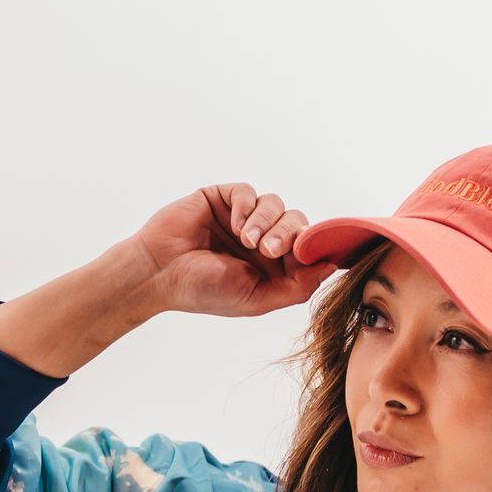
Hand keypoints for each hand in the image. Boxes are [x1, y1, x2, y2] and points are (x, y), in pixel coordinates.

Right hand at [128, 183, 342, 322]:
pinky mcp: (223, 198)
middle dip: (289, 234)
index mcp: (272, 267)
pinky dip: (247, 207)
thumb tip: (332, 267)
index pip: (307, 249)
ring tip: (247, 240)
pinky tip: (234, 224)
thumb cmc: (203, 291)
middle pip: (297, 222)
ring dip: (267, 221)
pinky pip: (249, 192)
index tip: (306, 253)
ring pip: (276, 205)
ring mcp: (242, 218)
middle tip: (269, 250)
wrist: (159, 273)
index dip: (313, 247)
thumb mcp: (258, 299)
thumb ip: (297, 287)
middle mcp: (261, 240)